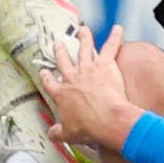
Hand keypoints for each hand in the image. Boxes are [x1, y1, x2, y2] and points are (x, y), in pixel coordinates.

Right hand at [39, 24, 142, 157]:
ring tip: (83, 30)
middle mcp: (72, 77)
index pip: (50, 82)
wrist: (108, 120)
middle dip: (61, 51)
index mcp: (61, 93)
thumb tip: (51, 134)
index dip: (46, 76)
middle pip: (64, 60)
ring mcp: (89, 68)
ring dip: (84, 37)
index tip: (44, 72)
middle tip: (58, 44)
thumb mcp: (68, 134)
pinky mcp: (105, 64)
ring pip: (84, 47)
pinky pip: (111, 46)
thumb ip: (57, 132)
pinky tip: (119, 28)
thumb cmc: (89, 128)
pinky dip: (116, 36)